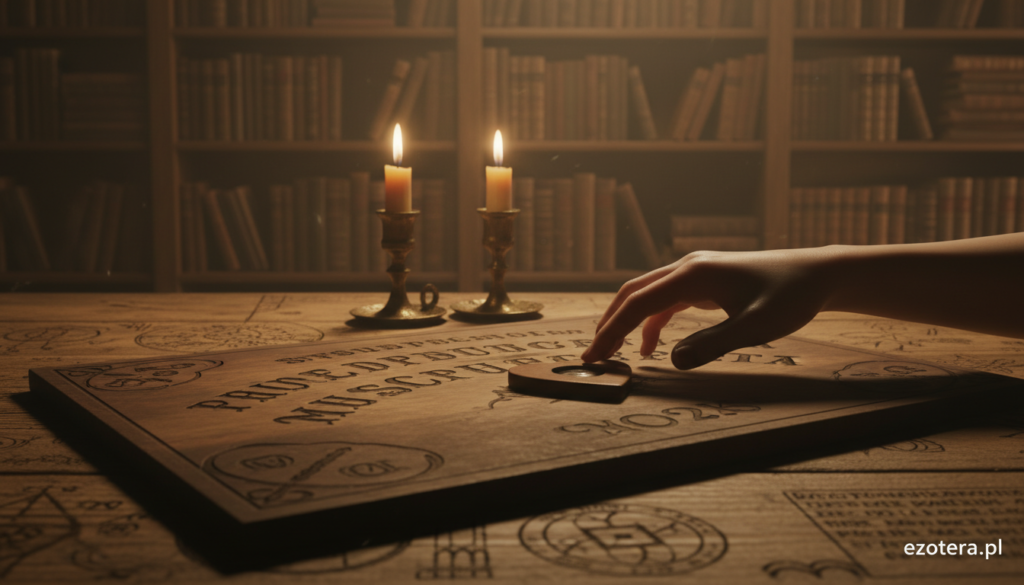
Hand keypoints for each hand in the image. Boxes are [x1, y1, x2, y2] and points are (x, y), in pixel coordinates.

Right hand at [581, 248, 839, 369]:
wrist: (816, 274)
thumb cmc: (790, 297)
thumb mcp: (755, 327)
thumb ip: (714, 344)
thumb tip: (672, 361)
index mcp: (694, 275)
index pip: (639, 303)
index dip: (613, 331)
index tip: (594, 357)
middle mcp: (687, 267)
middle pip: (632, 293)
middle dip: (610, 325)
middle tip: (592, 357)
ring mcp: (695, 271)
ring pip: (646, 295)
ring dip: (627, 323)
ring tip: (613, 354)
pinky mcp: (704, 280)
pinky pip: (666, 300)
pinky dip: (652, 322)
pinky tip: (651, 348)